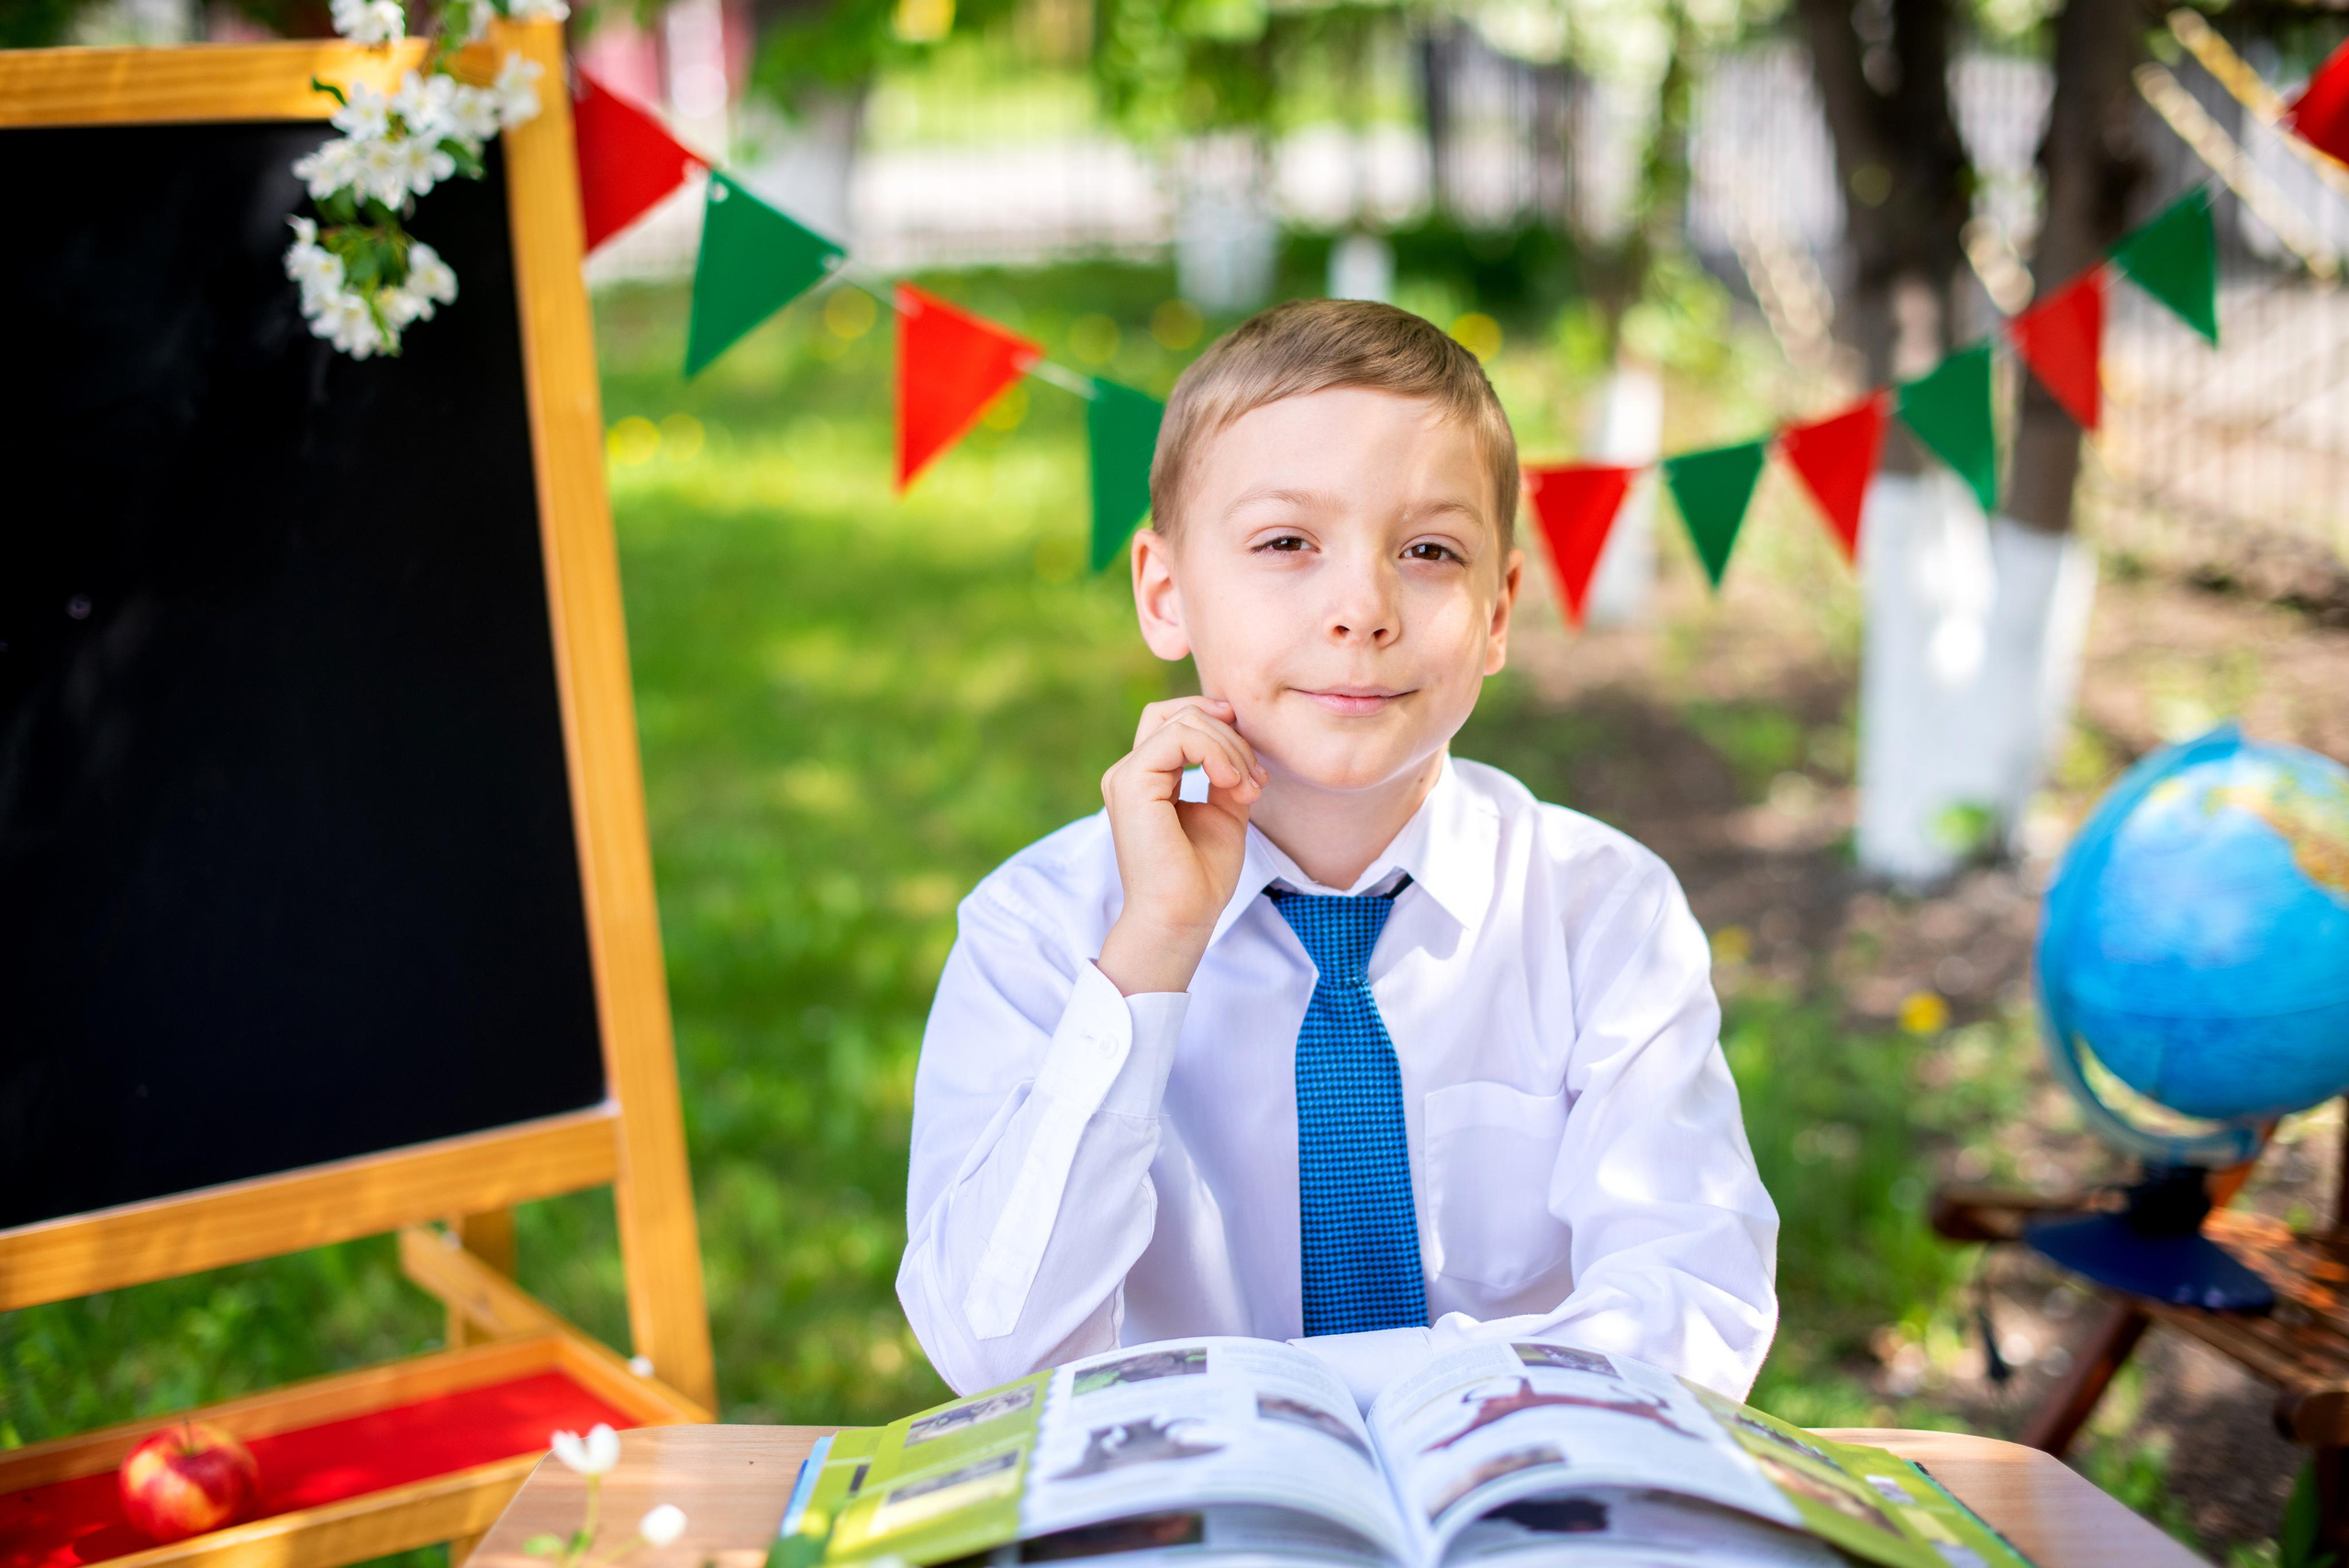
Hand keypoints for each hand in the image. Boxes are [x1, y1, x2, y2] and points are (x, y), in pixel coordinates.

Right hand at [1097, 697, 1266, 994]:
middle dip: (1230, 736)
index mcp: (1147, 779)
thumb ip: (1225, 772)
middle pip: (1180, 714)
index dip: (1219, 727)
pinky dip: (1215, 752)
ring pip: (1183, 721)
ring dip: (1229, 747)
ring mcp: (1126, 776)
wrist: (1183, 917)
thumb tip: (1237, 738)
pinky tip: (1230, 782)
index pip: (1177, 721)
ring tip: (1247, 787)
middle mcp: (1130, 773)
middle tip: (1256, 780)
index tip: (1252, 766)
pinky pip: (1177, 736)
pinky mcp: (1131, 783)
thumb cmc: (1201, 877)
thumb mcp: (1224, 810)